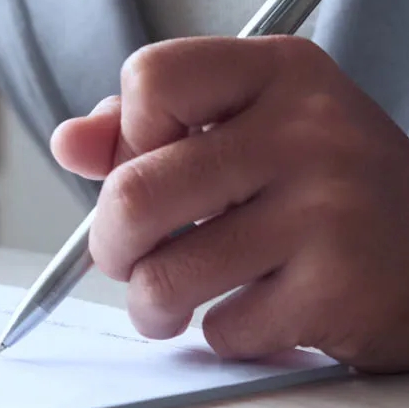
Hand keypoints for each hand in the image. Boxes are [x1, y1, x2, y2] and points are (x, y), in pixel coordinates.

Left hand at [51, 37, 408, 371]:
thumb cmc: (332, 185)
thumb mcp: (256, 123)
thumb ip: (156, 125)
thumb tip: (70, 143)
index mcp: (281, 73)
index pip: (150, 78)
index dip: (126, 134)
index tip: (146, 162)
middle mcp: (307, 132)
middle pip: (137, 190)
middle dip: (109, 242)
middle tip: (124, 257)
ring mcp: (326, 211)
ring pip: (166, 275)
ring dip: (149, 304)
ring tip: (166, 303)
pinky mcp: (337, 290)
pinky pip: (222, 328)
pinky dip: (220, 333)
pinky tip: (253, 314)